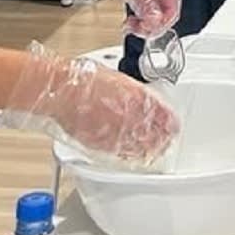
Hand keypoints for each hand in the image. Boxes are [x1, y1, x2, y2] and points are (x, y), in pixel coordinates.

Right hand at [0, 42, 180, 167]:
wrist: (61, 90)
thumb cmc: (82, 79)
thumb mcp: (116, 78)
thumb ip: (131, 91)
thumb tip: (139, 98)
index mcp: (135, 94)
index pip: (161, 112)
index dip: (169, 120)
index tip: (173, 124)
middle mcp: (129, 114)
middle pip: (154, 131)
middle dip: (163, 136)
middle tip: (168, 140)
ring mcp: (115, 129)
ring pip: (140, 144)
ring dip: (150, 148)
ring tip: (157, 150)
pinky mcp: (100, 142)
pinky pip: (121, 152)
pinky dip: (130, 154)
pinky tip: (136, 156)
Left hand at [60, 0, 181, 38]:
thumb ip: (144, 1)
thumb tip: (155, 20)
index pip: (173, 6)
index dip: (162, 22)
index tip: (148, 31)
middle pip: (165, 11)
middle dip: (153, 24)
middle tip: (136, 30)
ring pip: (155, 12)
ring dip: (145, 24)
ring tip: (131, 27)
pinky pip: (143, 9)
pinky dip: (138, 18)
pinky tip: (129, 21)